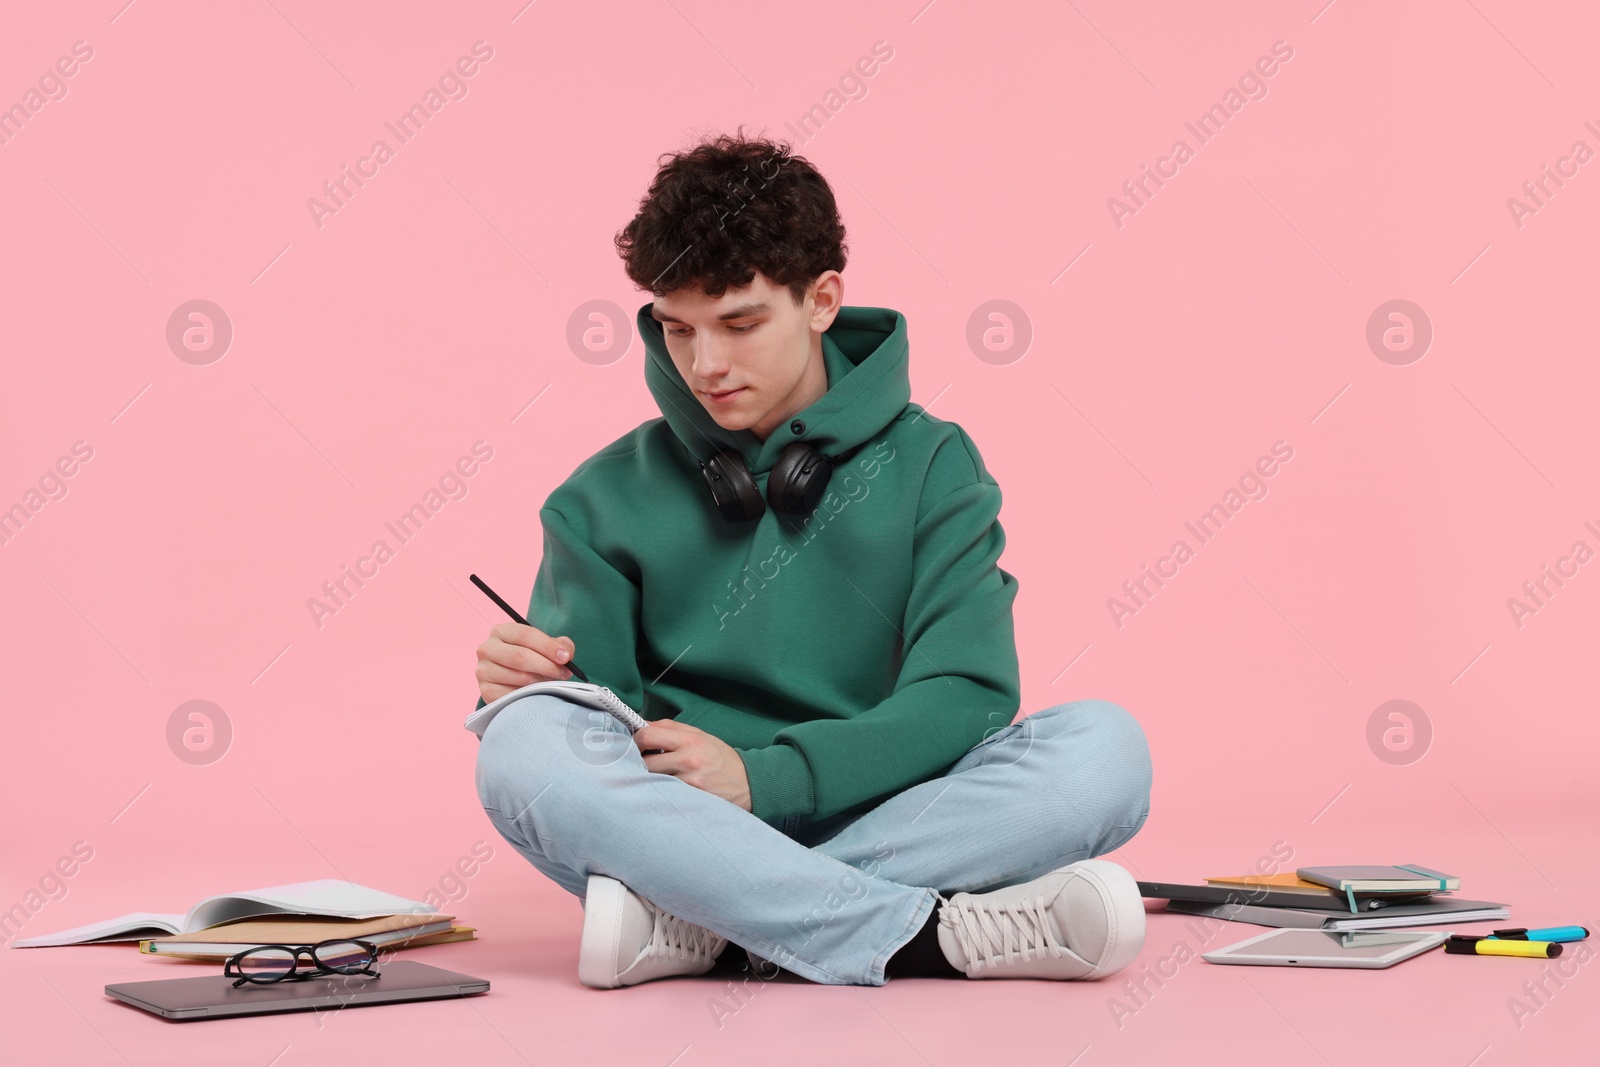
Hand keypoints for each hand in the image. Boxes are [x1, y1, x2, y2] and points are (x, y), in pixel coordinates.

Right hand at [475, 622, 574, 702]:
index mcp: (501, 631)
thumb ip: (560, 645)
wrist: (512, 680)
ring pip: (518, 677)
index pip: (525, 635)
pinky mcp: (486, 691)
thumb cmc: (531, 658)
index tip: (565, 657)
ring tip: (553, 682)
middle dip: (547, 666)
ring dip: (541, 681)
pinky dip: (530, 695)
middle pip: (520, 657)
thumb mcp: (545, 646)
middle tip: (564, 673)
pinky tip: (538, 693)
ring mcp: (484, 671)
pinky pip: (513, 695)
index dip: (548, 646)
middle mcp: (487, 649)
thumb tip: (566, 654)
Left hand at [634, 720, 751, 811]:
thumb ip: (671, 728)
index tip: (636, 744)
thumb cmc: (722, 759)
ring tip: (657, 777)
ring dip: (649, 779)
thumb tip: (643, 725)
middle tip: (642, 764)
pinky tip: (667, 790)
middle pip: (645, 761)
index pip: (648, 735)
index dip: (636, 740)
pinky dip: (661, 791)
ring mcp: (689, 781)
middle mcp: (689, 759)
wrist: (748, 783)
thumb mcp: (700, 735)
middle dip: (639, 762)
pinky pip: (664, 793)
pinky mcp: (691, 798)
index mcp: (690, 739)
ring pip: (652, 780)